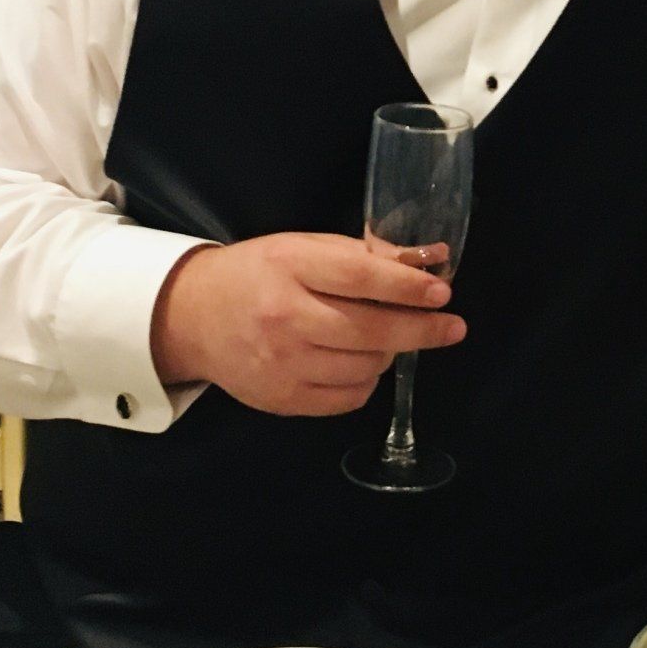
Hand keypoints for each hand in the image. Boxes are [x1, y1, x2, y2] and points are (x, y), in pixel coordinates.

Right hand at [151, 232, 464, 415]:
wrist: (193, 318)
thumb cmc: (259, 274)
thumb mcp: (304, 248)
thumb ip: (365, 255)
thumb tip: (431, 258)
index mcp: (289, 267)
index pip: (361, 278)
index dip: (408, 288)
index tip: (442, 293)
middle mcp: (283, 317)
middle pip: (369, 331)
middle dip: (421, 329)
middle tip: (453, 327)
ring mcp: (281, 363)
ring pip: (365, 367)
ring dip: (391, 353)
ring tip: (390, 337)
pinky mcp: (281, 399)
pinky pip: (349, 397)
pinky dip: (367, 380)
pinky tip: (361, 362)